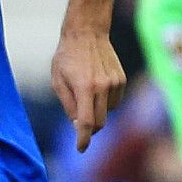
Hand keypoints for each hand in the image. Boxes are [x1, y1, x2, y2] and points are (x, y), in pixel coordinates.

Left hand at [51, 30, 125, 150]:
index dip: (83, 139)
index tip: (81, 148)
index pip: (86, 122)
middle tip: (79, 126)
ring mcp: (116, 83)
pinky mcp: (122, 80)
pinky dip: (105, 102)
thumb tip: (78, 125)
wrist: (87, 33)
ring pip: (108, 112)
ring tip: (85, 94)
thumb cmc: (66, 57)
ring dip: (97, 112)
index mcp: (85, 88)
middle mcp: (103, 87)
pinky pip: (115, 101)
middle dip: (89, 129)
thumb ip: (68, 105)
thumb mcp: (58, 81)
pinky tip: (96, 88)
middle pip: (99, 122)